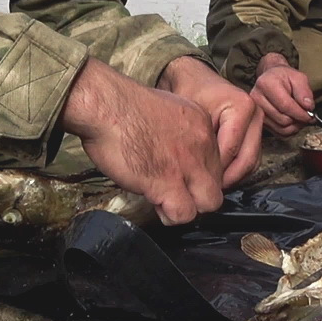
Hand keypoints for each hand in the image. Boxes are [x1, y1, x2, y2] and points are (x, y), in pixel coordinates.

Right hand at [59, 58, 223, 224]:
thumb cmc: (121, 106)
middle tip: (174, 192)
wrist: (105, 105)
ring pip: (208, 203)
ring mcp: (187, 164)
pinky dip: (170, 215)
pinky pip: (184, 214)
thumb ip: (178, 132)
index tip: (180, 176)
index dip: (197, 175)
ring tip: (163, 201)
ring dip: (186, 207)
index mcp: (201, 124)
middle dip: (197, 194)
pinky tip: (155, 202)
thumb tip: (172, 151)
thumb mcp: (165, 109)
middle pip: (217, 184)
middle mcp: (201, 143)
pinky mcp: (167, 182)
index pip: (216, 162)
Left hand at [160, 56, 263, 185]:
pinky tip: (218, 176)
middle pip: (246, 160)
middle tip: (206, 191)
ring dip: (233, 177)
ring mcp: (260, 123)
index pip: (230, 150)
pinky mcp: (257, 132)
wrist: (195, 79)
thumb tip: (199, 175)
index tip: (197, 183)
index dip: (214, 171)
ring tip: (210, 186)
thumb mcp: (191, 116)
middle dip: (226, 179)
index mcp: (242, 107)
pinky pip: (250, 158)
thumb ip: (198, 143)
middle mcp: (257, 115)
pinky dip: (236, 170)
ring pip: (251, 163)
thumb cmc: (190, 93)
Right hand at [249, 52, 315, 137]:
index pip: (285, 106)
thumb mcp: (298, 77)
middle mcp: (256, 99)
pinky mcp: (259, 121)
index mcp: (266, 84)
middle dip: (298, 120)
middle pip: (282, 119)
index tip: (310, 115)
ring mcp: (256, 111)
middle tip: (306, 115)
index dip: (300, 113)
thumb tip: (308, 107)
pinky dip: (289, 130)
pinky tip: (293, 121)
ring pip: (281, 129)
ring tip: (300, 117)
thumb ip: (304, 91)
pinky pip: (277, 132)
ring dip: (294, 126)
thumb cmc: (284, 77)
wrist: (271, 78)